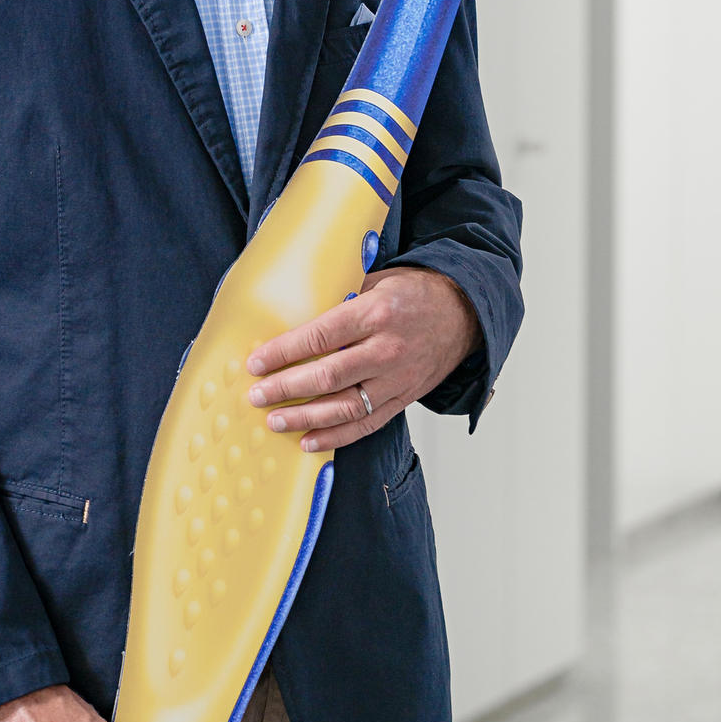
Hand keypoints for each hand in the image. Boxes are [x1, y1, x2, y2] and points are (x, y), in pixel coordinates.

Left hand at [244, 267, 481, 453]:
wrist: (464, 313)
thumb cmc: (415, 294)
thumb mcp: (378, 281)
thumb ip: (341, 298)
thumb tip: (296, 313)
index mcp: (376, 313)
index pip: (320, 336)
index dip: (283, 352)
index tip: (256, 362)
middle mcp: (387, 349)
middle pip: (327, 376)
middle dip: (285, 387)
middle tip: (256, 395)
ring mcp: (397, 379)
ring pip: (344, 407)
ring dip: (305, 417)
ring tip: (274, 420)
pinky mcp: (404, 398)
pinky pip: (366, 424)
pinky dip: (336, 436)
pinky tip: (309, 440)